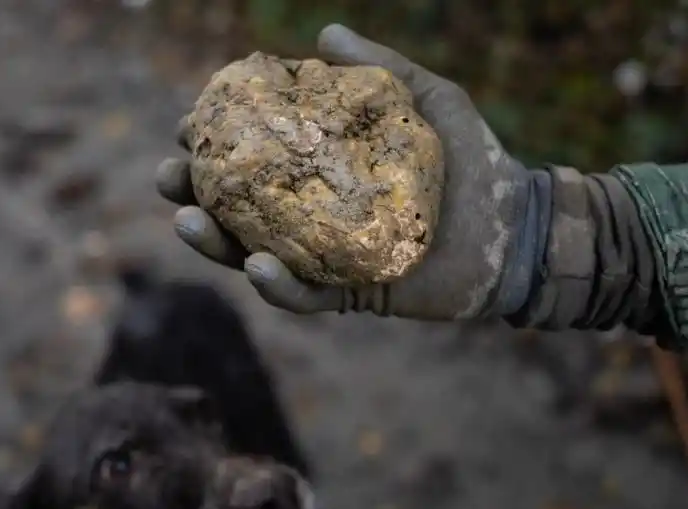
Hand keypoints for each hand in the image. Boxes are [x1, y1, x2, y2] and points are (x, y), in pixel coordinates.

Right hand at [156, 24, 546, 319]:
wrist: (517, 226)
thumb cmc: (475, 162)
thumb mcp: (428, 100)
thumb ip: (378, 69)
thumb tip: (324, 32)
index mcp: (324, 176)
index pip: (257, 163)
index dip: (216, 147)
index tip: (187, 126)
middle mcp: (317, 220)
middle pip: (241, 213)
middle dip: (195, 196)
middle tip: (170, 176)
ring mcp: (331, 260)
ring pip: (257, 259)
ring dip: (216, 246)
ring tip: (187, 220)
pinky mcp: (354, 296)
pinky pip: (306, 297)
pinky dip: (278, 285)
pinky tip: (255, 265)